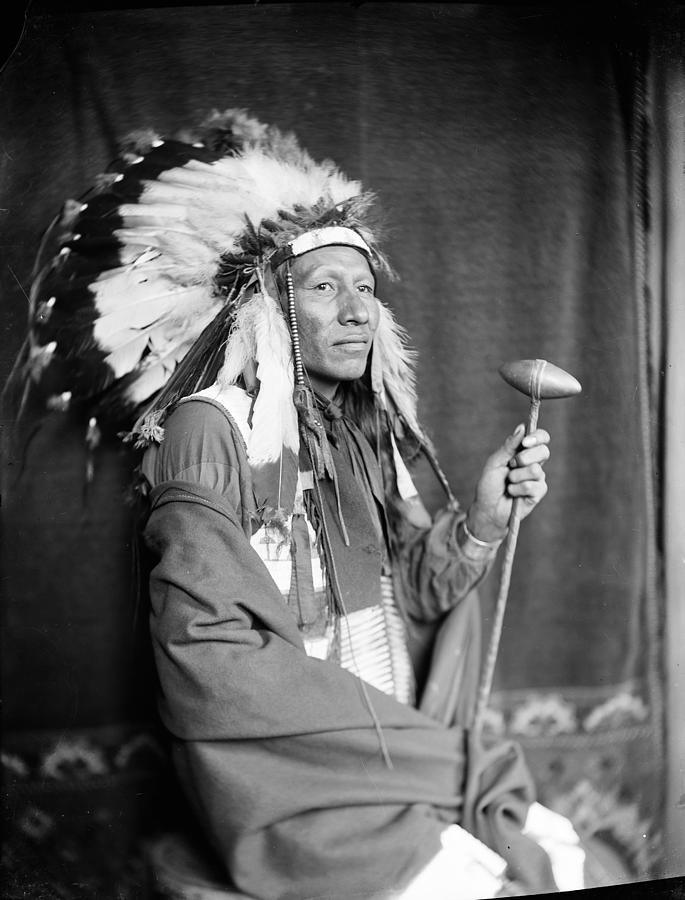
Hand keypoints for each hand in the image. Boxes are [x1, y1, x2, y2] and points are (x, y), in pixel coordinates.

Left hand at [466, 424, 549, 541]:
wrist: (487, 509)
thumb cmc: (489, 485)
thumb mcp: (495, 462)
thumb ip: (508, 446)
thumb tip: (521, 427)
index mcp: (523, 452)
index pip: (541, 438)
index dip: (538, 437)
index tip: (526, 442)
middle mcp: (533, 463)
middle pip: (543, 451)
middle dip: (524, 458)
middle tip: (511, 465)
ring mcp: (537, 478)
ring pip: (536, 470)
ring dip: (516, 476)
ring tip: (509, 483)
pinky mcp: (538, 493)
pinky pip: (533, 486)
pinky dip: (518, 489)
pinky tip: (513, 494)